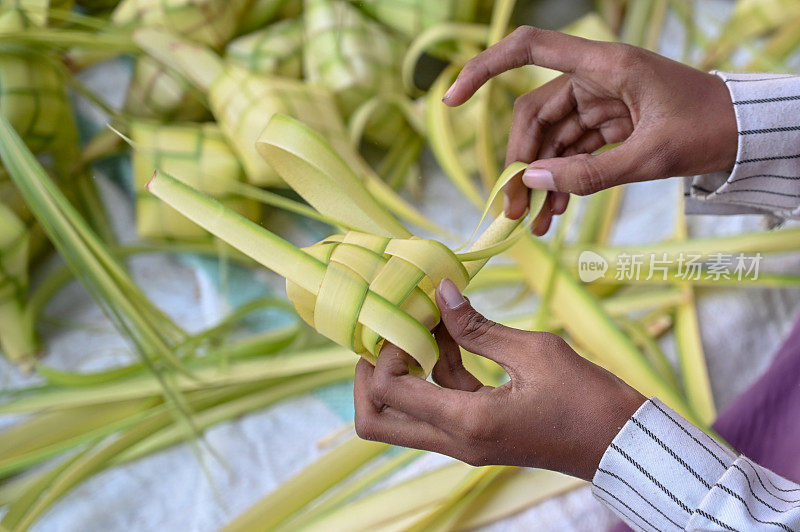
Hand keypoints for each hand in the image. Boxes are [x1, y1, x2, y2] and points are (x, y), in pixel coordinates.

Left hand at [354, 279, 645, 480]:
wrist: (622, 442)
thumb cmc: (588, 398)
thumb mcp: (534, 352)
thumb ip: (478, 326)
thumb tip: (442, 292)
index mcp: (467, 423)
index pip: (389, 392)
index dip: (387, 350)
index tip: (412, 317)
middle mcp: (456, 441)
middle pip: (375, 422)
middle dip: (371, 376)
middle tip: (390, 334)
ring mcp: (465, 442)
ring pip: (403, 414)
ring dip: (407, 368)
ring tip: (432, 321)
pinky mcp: (477, 435)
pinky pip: (437, 406)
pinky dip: (436, 372)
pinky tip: (455, 334)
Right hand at [443, 26, 737, 234]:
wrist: (746, 134)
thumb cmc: (708, 128)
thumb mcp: (649, 156)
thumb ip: (589, 173)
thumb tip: (532, 182)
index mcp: (603, 66)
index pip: (529, 49)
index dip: (485, 68)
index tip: (453, 99)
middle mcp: (594, 80)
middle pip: (534, 116)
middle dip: (518, 163)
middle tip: (513, 210)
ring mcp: (600, 104)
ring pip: (551, 141)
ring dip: (539, 181)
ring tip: (533, 223)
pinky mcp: (609, 126)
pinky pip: (572, 153)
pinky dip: (561, 181)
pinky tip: (553, 213)